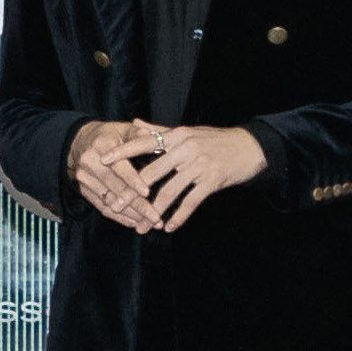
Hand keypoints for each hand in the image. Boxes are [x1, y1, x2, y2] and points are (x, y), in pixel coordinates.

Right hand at [68, 119, 172, 233]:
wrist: (78, 142)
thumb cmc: (108, 135)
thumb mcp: (122, 128)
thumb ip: (139, 135)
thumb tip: (159, 140)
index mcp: (101, 146)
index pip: (119, 167)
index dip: (133, 180)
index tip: (147, 193)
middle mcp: (90, 163)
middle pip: (115, 188)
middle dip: (137, 205)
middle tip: (155, 217)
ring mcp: (85, 179)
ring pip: (110, 201)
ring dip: (131, 215)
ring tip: (150, 224)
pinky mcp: (84, 191)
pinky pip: (102, 207)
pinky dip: (119, 217)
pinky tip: (135, 223)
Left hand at [120, 123, 269, 230]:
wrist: (249, 148)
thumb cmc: (215, 140)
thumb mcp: (187, 132)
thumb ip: (159, 131)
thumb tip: (135, 123)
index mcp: (177, 136)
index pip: (143, 144)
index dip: (122, 153)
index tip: (102, 161)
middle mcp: (185, 149)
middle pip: (151, 174)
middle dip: (132, 194)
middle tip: (116, 207)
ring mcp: (199, 165)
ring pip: (169, 192)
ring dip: (154, 212)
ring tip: (142, 227)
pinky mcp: (212, 180)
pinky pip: (190, 202)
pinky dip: (178, 216)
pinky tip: (169, 227)